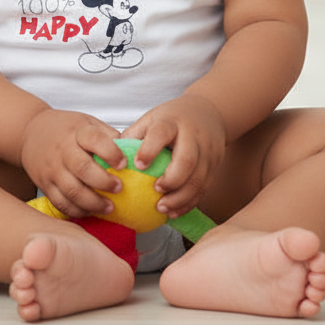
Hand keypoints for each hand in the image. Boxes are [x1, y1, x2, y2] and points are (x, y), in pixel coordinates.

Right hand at [18, 109, 127, 218]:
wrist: (30, 131)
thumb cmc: (65, 128)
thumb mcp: (87, 122)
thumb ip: (107, 136)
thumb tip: (131, 152)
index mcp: (77, 132)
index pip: (94, 140)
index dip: (110, 152)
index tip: (123, 164)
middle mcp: (63, 150)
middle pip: (82, 168)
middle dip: (103, 182)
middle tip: (119, 189)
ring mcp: (52, 169)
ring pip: (72, 190)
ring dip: (93, 203)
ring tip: (110, 207)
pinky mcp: (45, 185)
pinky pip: (61, 203)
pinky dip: (77, 211)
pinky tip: (90, 211)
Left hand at [121, 95, 226, 218]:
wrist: (209, 112)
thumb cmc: (172, 118)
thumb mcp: (152, 118)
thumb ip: (134, 135)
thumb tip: (109, 157)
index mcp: (172, 121)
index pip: (162, 132)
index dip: (150, 149)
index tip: (138, 164)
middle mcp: (193, 135)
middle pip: (187, 159)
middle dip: (171, 179)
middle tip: (155, 192)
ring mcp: (207, 151)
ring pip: (198, 178)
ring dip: (180, 197)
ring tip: (161, 208)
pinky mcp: (214, 166)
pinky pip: (204, 188)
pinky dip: (189, 202)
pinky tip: (174, 211)